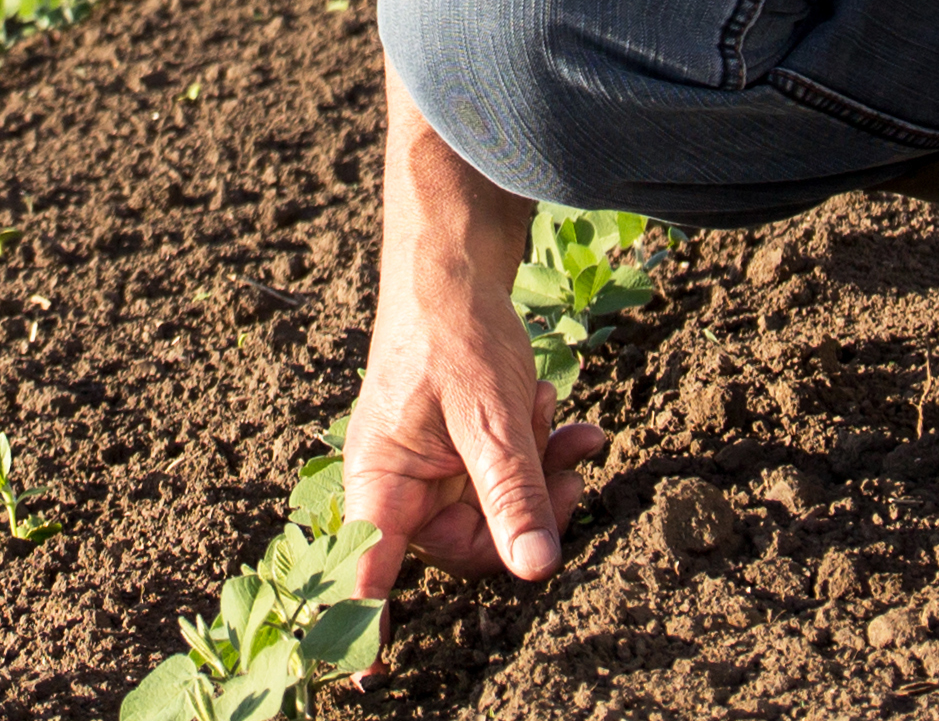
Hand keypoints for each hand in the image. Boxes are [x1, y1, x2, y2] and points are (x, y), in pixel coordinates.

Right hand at [341, 142, 602, 593]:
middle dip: (527, 510)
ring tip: (565, 427)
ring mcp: (429, 466)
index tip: (369, 678)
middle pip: (467, 546)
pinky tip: (563, 416)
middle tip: (571, 472)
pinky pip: (506, 475)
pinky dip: (538, 449)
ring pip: (497, 509)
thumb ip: (512, 494)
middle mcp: (398, 483)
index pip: (367, 574)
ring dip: (540, 473)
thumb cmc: (453, 329)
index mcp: (380, 481)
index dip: (368, 629)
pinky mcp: (457, 447)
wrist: (456, 260)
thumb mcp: (492, 415)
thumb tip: (536, 568)